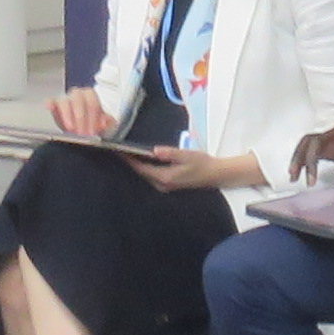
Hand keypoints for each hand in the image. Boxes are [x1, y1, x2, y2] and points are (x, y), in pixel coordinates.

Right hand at [50, 86, 116, 140]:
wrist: (82, 127)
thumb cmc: (92, 124)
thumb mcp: (104, 124)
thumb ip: (107, 122)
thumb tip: (105, 122)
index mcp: (90, 95)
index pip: (92, 102)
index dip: (93, 117)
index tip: (93, 130)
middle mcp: (77, 94)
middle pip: (78, 100)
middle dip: (81, 118)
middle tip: (83, 132)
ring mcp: (65, 99)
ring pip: (64, 102)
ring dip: (68, 116)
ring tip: (70, 128)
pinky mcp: (54, 105)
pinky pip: (51, 102)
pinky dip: (50, 104)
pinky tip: (49, 107)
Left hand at [123, 146, 262, 192]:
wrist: (215, 174)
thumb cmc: (202, 163)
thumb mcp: (187, 155)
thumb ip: (170, 153)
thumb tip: (155, 150)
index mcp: (164, 177)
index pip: (141, 169)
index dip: (129, 160)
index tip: (118, 150)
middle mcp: (162, 184)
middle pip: (140, 173)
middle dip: (130, 162)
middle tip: (118, 148)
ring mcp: (164, 186)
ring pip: (145, 175)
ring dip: (136, 165)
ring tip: (126, 152)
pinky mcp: (167, 184)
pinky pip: (151, 175)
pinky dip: (144, 167)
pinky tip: (141, 159)